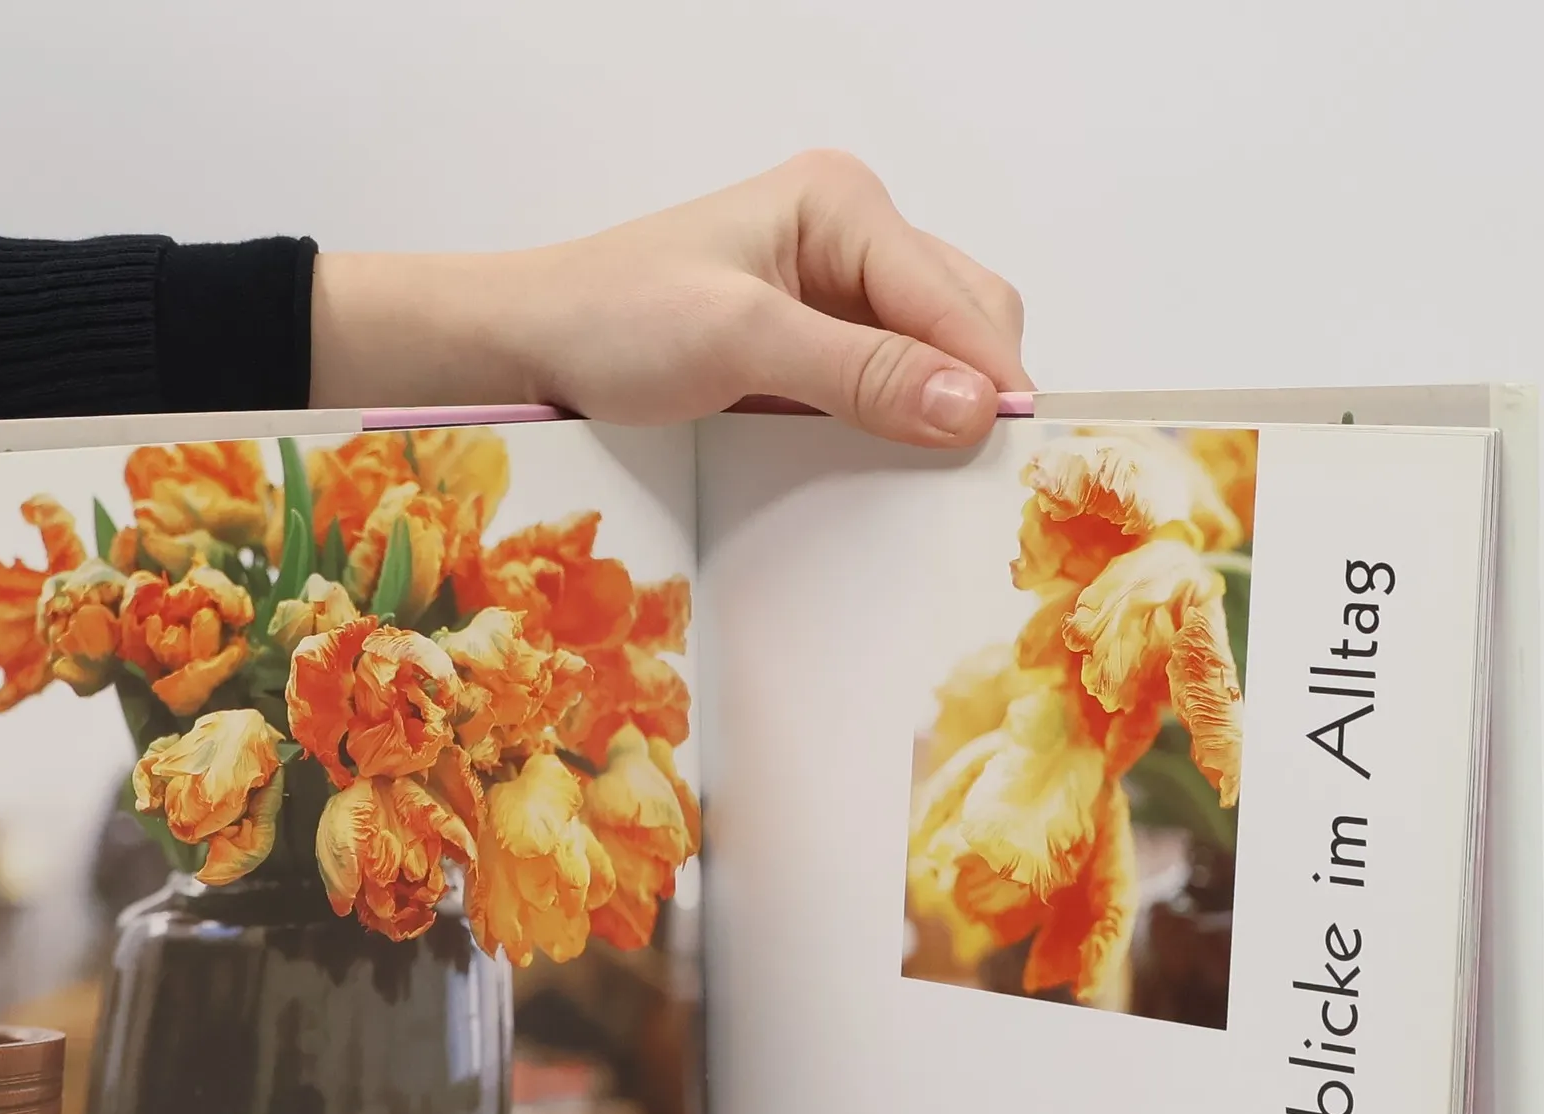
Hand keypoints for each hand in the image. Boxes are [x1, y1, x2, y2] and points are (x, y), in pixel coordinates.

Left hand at [311, 150, 1028, 447]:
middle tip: (974, 479)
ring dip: (941, 412)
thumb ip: (858, 372)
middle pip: (966, 317)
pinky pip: (888, 385)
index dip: (991, 376)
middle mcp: (851, 238)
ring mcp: (835, 293)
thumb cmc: (614, 322)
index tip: (1011, 457)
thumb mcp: (740, 342)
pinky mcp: (812, 346)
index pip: (957, 294)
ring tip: (936, 479)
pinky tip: (891, 466)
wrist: (532, 346)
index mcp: (843, 205)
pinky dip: (900, 425)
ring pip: (935, 356)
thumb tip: (972, 408)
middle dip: (976, 390)